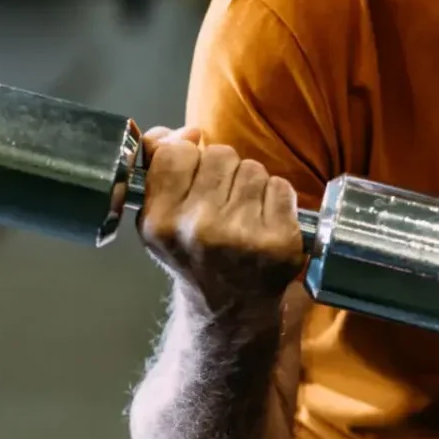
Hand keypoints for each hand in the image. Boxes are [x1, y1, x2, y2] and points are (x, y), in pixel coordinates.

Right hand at [137, 128, 304, 312]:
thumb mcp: (159, 214)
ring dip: (250, 185)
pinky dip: (276, 199)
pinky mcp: (280, 241)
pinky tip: (263, 223)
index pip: (176, 152)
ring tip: (242, 215)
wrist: (228, 307)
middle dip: (223, 172)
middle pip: (220, 154)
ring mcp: (242, 237)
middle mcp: (199, 230)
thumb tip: (183, 132)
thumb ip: (158, 163)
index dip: (188, 159)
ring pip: (252, 168)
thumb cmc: (193, 252)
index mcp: (160, 222)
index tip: (193, 180)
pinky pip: (281, 186)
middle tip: (220, 204)